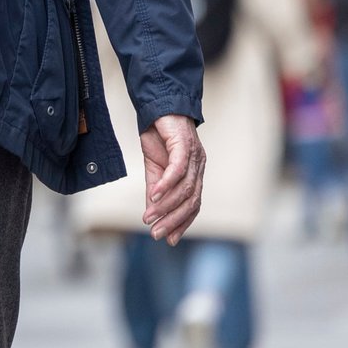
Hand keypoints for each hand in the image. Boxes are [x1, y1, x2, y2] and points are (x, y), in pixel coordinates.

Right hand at [140, 115, 204, 244]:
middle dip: (174, 220)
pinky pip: (178, 169)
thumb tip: (151, 212)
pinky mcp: (184, 145)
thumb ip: (154, 189)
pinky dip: (166, 184)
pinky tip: (153, 195)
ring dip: (166, 206)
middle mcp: (198, 168)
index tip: (169, 240)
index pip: (193, 205)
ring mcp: (194, 157)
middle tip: (157, 234)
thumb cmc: (158, 136)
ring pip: (184, 189)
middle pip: (191, 201)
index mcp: (193, 175)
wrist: (158, 107)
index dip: (182, 223)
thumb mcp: (153, 167)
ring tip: (149, 217)